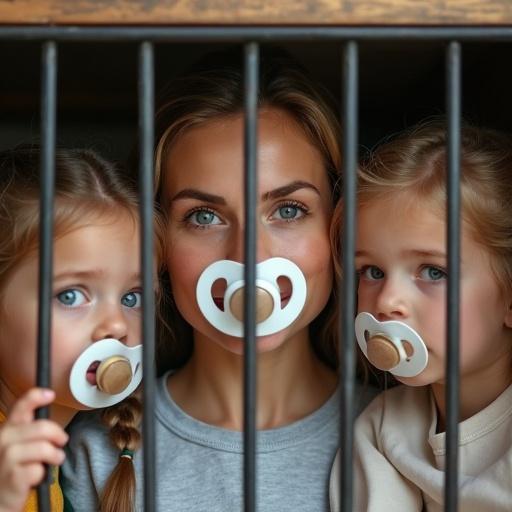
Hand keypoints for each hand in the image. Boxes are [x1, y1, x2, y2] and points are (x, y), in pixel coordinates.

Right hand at [0, 388, 67, 511]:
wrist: (0, 497)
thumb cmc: (15, 467)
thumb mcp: (20, 443)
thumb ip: (32, 428)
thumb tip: (50, 407)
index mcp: (7, 428)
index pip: (20, 406)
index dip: (36, 397)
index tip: (49, 394)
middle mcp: (2, 440)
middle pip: (42, 428)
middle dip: (58, 435)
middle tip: (62, 441)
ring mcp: (5, 458)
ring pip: (44, 448)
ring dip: (55, 455)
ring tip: (54, 459)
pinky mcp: (12, 477)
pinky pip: (39, 469)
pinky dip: (43, 473)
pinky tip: (37, 476)